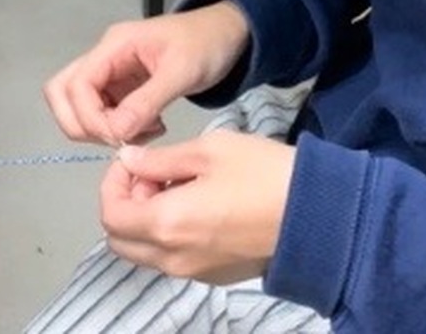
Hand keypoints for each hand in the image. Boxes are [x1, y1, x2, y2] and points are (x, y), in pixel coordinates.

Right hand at [44, 2, 250, 144]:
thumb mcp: (181, 71)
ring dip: (101, 128)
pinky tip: (148, 129)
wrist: (227, 35)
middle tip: (120, 138)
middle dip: (84, 124)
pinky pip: (103, 112)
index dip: (89, 117)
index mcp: (115, 45)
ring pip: (79, 105)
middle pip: (64, 93)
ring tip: (140, 133)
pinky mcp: (123, 88)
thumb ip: (147, 100)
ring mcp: (112, 73)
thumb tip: (116, 132)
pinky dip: (117, 128)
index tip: (118, 137)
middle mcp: (106, 57)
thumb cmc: (206, 44)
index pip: (76, 84)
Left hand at [101, 130, 295, 283]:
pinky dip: (168, 233)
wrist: (314, 213)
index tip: (133, 160)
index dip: (113, 183)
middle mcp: (173, 258)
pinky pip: (172, 258)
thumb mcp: (209, 149)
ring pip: (145, 252)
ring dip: (146, 219)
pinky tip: (198, 204)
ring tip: (178, 184)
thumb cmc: (261, 173)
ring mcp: (193, 272)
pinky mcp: (214, 276)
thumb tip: (129, 161)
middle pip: (121, 240)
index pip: (111, 215)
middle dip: (125, 203)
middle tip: (153, 173)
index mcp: (166, 224)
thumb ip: (161, 158)